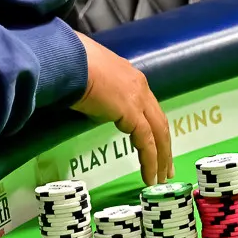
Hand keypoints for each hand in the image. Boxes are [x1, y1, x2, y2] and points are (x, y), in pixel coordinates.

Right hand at [71, 33, 173, 185]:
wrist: (71, 60)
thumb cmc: (73, 65)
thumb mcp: (93, 79)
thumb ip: (101, 93)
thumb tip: (97, 105)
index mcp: (132, 78)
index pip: (149, 108)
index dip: (154, 128)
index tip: (156, 146)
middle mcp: (141, 88)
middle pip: (160, 122)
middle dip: (165, 147)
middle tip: (167, 168)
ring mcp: (139, 100)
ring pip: (158, 134)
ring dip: (161, 158)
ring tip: (160, 177)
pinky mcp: (132, 114)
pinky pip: (146, 142)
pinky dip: (150, 160)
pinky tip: (149, 175)